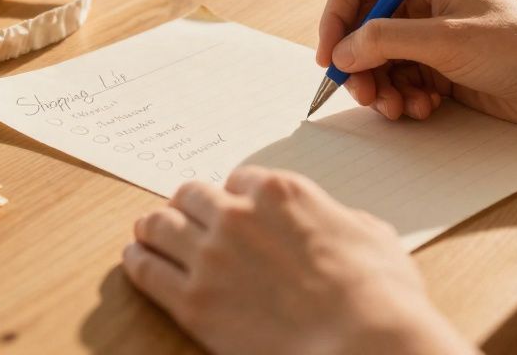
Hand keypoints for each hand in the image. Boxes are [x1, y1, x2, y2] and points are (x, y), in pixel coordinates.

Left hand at [123, 167, 475, 354]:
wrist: (363, 342)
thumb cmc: (379, 294)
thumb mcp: (372, 234)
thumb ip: (339, 218)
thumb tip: (336, 222)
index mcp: (281, 192)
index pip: (239, 178)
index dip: (237, 195)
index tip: (234, 207)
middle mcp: (238, 216)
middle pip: (192, 195)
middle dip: (191, 206)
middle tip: (187, 217)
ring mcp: (210, 257)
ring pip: (159, 224)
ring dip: (156, 226)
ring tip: (149, 233)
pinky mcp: (192, 301)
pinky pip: (146, 269)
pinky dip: (138, 259)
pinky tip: (136, 257)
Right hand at [316, 0, 516, 126]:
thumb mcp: (446, 40)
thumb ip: (386, 40)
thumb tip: (342, 51)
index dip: (335, 20)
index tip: (329, 56)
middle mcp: (424, 3)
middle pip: (363, 29)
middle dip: (359, 64)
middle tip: (362, 94)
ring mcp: (431, 37)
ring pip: (379, 61)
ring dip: (381, 87)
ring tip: (397, 107)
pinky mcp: (441, 68)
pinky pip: (400, 81)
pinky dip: (402, 98)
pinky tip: (422, 108)